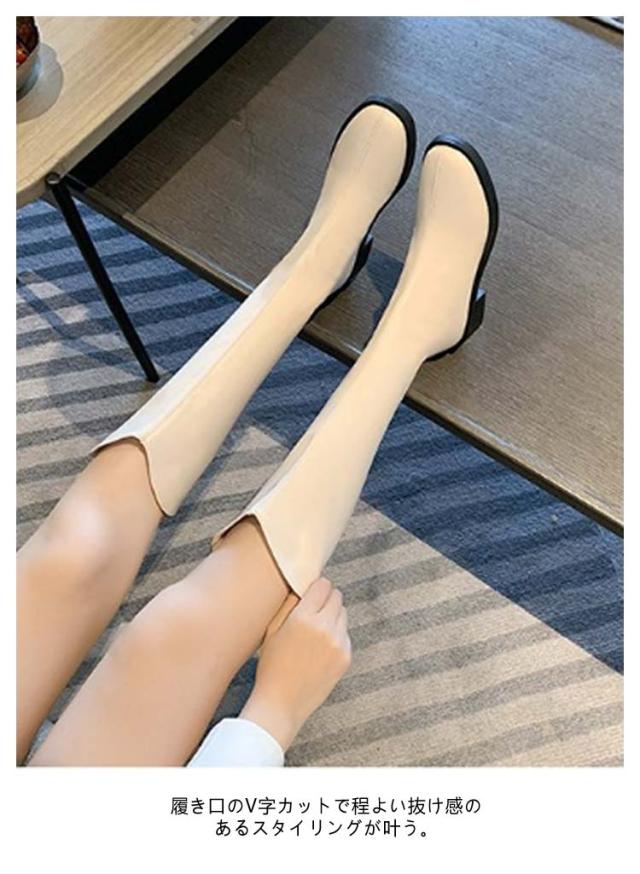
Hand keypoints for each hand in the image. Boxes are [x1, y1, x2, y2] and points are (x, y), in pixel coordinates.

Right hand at [240, 577, 350, 750]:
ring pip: (343, 614)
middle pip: (337, 596)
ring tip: (315, 632)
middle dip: (325, 599)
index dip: (316, 587)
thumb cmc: (271, 665)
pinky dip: (336, 636)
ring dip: (332, 616)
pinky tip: (320, 649)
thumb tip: (302, 586)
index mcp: (303, 618)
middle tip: (313, 611)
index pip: (323, 585)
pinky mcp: (346, 657)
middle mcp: (325, 627)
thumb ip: (289, 603)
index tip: (310, 593)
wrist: (281, 704)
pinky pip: (345, 634)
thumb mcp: (271, 629)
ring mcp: (338, 643)